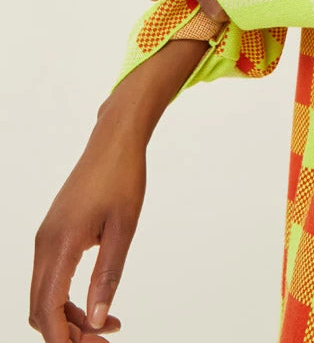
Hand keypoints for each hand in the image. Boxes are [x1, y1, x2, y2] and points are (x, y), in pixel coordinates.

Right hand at [29, 127, 145, 341]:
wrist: (114, 141)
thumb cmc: (122, 178)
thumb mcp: (123, 230)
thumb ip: (107, 277)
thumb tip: (95, 321)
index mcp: (60, 244)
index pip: (47, 310)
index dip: (63, 340)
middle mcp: (44, 243)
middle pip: (40, 308)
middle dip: (66, 334)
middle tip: (103, 342)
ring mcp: (46, 237)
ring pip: (45, 295)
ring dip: (70, 317)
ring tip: (108, 326)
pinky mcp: (54, 232)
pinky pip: (52, 277)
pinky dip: (69, 297)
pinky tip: (98, 302)